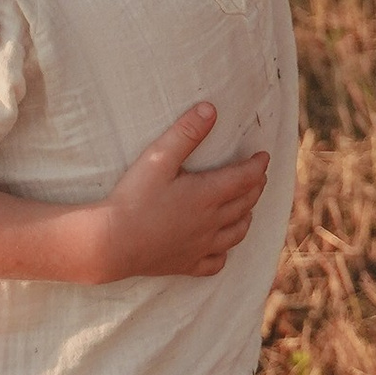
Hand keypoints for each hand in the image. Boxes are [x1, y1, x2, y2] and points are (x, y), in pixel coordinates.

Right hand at [88, 104, 268, 279]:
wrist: (111, 243)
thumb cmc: (134, 198)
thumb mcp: (158, 158)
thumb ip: (185, 132)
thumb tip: (211, 109)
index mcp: (207, 195)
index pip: (244, 178)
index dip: (257, 166)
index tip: (264, 156)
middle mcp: (210, 223)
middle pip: (244, 204)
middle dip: (255, 188)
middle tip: (259, 176)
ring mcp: (200, 246)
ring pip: (236, 233)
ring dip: (246, 217)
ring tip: (247, 209)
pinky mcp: (186, 265)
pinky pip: (215, 263)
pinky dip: (224, 253)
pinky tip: (221, 248)